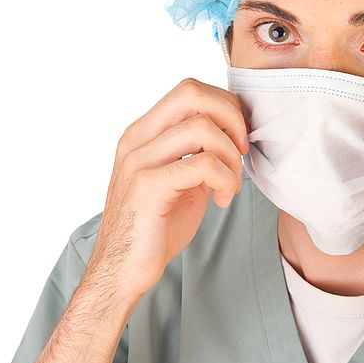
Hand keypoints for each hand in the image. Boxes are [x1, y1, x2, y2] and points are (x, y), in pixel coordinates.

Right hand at [89, 77, 249, 305]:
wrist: (122, 273)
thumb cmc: (156, 227)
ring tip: (230, 186)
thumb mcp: (182, 178)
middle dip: (232, 118)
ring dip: (231, 157)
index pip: (190, 89)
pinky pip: (203, 164)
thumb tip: (239, 131)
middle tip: (242, 153)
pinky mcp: (147, 187)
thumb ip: (201, 150)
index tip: (239, 140)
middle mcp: (136, 140)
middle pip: (193, 93)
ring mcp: (138, 162)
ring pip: (202, 128)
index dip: (225, 107)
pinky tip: (221, 200)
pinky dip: (225, 180)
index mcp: (143, 133)